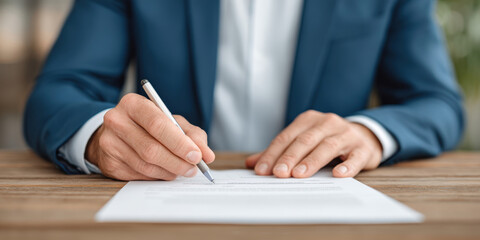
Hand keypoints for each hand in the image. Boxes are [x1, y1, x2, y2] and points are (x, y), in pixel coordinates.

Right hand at [86, 93, 214, 180]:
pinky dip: (158, 176)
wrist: (115, 134)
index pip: (158, 124)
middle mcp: (116, 121)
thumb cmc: (148, 126)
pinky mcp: (109, 163)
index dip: (179, 142)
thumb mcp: (171, 121)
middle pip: (151, 148)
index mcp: (133, 104)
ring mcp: (109, 143)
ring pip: (146, 165)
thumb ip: (192, 134)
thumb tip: (207, 156)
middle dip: (177, 161)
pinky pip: (139, 175)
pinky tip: (166, 172)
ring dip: (170, 171)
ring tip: (183, 170)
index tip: (197, 155)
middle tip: (194, 168)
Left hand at [245, 110, 381, 177]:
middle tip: (278, 173)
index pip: (287, 137)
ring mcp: (346, 135)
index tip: (262, 170)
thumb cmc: (327, 140)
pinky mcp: (363, 149)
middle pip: (305, 141)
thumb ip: (279, 152)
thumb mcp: (303, 141)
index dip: (273, 153)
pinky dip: (347, 166)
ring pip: (327, 147)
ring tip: (299, 175)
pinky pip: (355, 157)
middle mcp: (327, 123)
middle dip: (290, 157)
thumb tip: (252, 164)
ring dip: (312, 161)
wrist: (364, 137)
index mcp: (309, 120)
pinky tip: (338, 174)